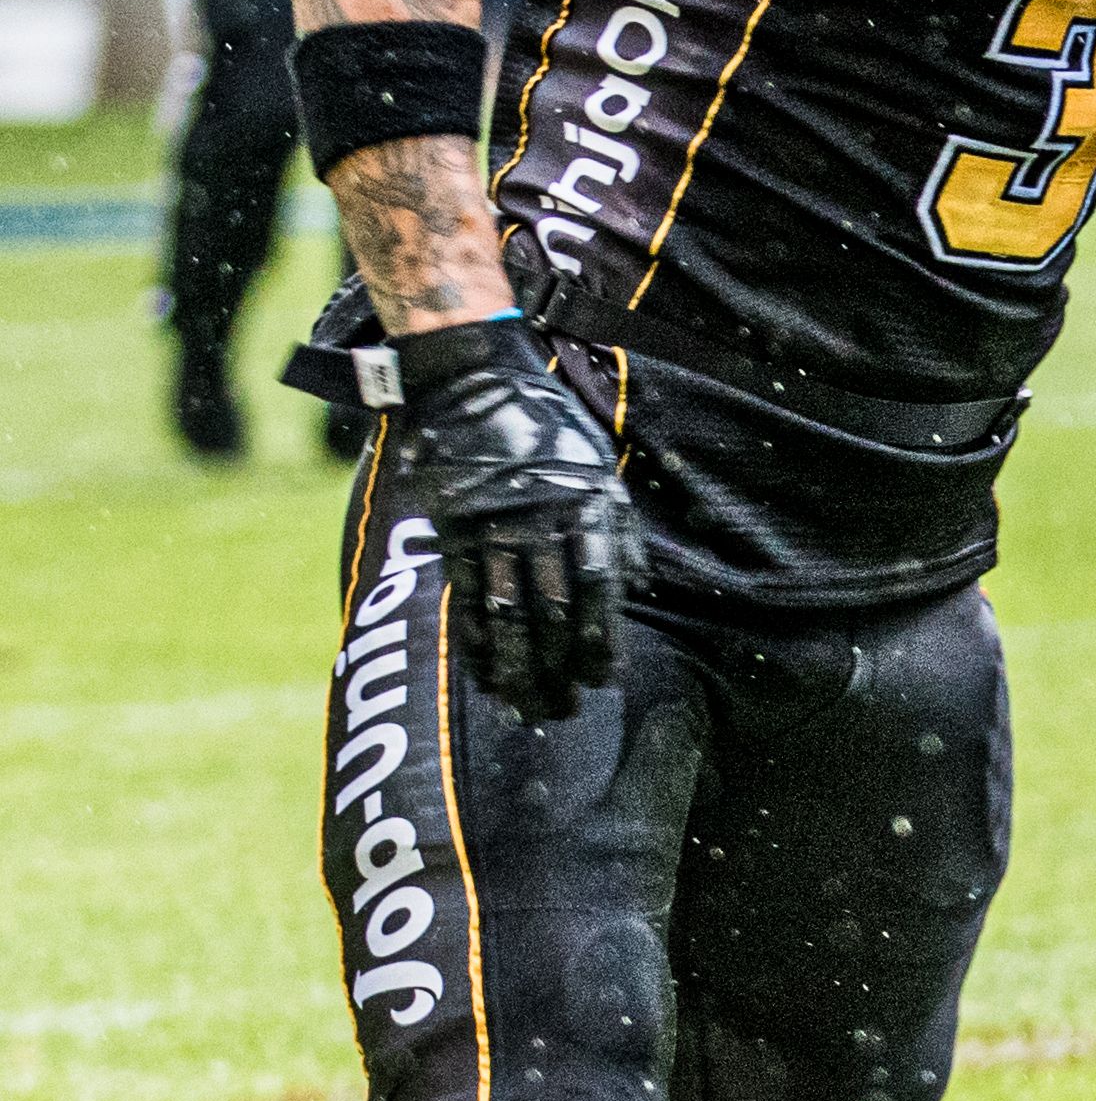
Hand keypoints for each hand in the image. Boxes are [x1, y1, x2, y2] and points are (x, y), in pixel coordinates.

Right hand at [386, 316, 630, 723]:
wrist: (475, 389)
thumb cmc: (549, 433)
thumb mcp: (601, 471)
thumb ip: (620, 531)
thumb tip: (637, 587)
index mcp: (585, 509)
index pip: (597, 590)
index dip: (600, 639)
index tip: (603, 680)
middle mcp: (540, 525)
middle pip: (552, 613)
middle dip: (559, 668)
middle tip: (562, 710)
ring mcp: (492, 531)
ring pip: (507, 616)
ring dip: (517, 668)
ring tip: (526, 707)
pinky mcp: (453, 534)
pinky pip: (466, 600)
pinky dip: (476, 643)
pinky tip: (485, 675)